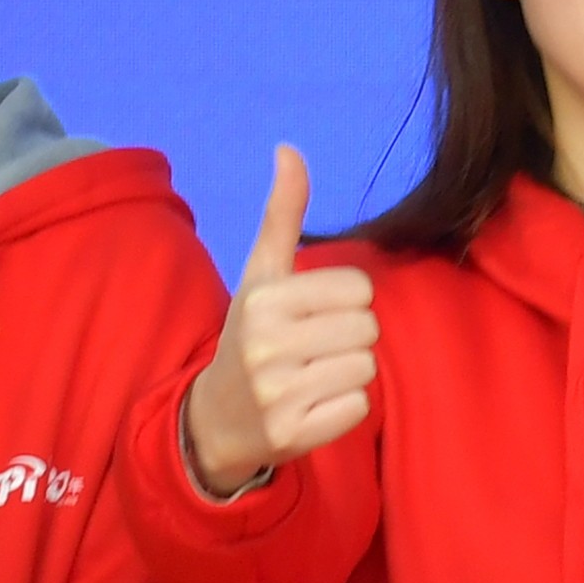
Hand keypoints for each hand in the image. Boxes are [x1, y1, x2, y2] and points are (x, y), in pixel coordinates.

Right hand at [180, 147, 379, 496]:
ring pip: (366, 367)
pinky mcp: (293, 434)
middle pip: (368, 329)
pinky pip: (358, 407)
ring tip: (312, 375)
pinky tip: (312, 405)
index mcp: (262, 299)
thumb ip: (282, 213)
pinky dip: (344, 408)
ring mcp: (279, 394)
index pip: (358, 288)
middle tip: (314, 348)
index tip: (313, 314)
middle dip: (350, 337)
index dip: (345, 300)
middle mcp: (266, 346)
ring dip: (348, 372)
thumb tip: (289, 148)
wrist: (215, 418)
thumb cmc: (249, 334)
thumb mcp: (260, 273)